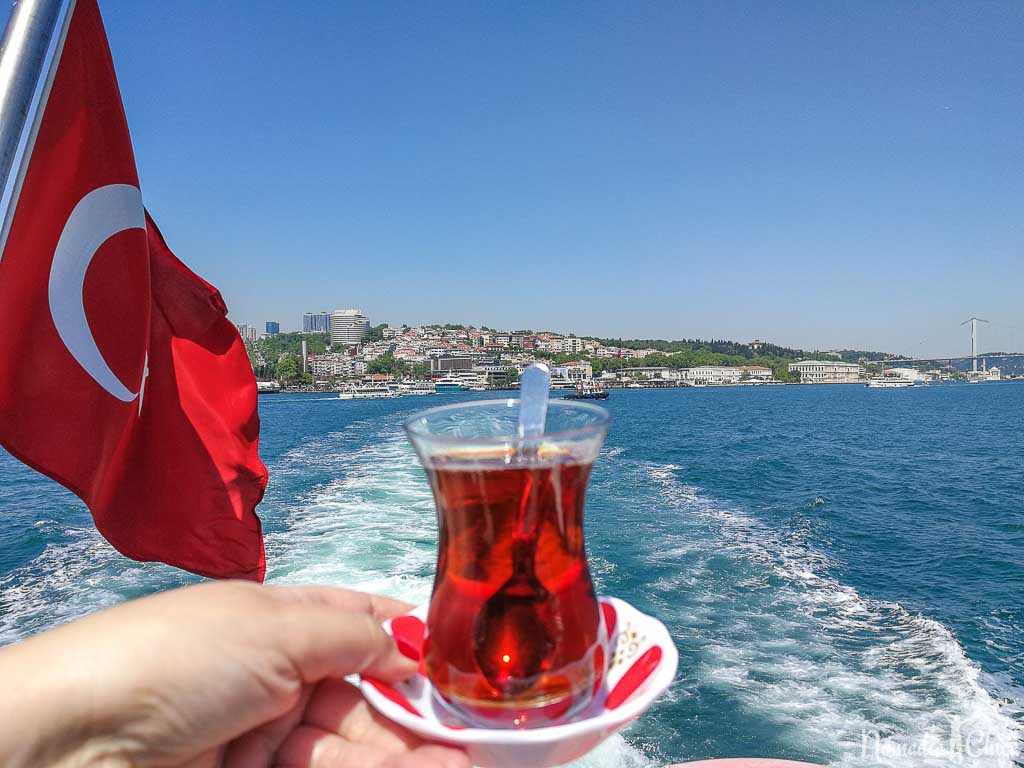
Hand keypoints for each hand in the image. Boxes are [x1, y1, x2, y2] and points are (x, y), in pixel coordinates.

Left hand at [0, 581, 469, 767]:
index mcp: (280, 620)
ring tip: (460, 761)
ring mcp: (267, 735)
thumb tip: (418, 639)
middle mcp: (279, 676)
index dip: (412, 642)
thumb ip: (356, 634)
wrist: (75, 742)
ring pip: (353, 742)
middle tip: (472, 735)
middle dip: (416, 713)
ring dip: (405, 752)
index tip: (461, 664)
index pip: (361, 623)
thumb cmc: (180, 656)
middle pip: (366, 693)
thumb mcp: (275, 626)